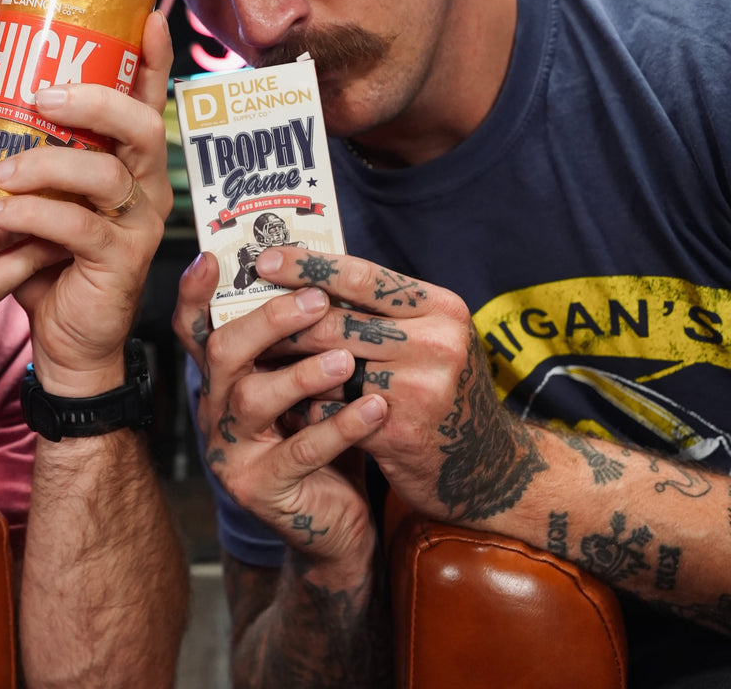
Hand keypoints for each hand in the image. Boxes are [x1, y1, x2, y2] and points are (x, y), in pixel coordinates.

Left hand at [0, 10, 173, 395]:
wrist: (68, 341)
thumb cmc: (53, 259)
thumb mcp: (46, 195)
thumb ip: (34, 153)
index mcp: (133, 162)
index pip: (151, 100)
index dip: (155, 58)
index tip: (148, 14)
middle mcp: (147, 187)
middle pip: (141, 126)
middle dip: (93, 101)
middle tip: (41, 94)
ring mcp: (138, 225)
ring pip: (106, 175)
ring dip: (47, 163)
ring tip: (3, 167)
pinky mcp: (119, 262)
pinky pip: (76, 227)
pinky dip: (31, 214)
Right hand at [174, 251, 387, 567]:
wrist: (335, 526)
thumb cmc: (322, 438)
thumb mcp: (304, 385)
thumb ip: (299, 343)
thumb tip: (323, 274)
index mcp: (222, 379)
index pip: (196, 328)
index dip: (195, 293)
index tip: (211, 258)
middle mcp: (215, 410)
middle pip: (222, 352)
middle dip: (268, 321)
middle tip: (315, 300)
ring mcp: (232, 452)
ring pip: (253, 400)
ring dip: (303, 374)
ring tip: (347, 359)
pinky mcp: (262, 490)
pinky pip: (300, 451)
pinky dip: (339, 426)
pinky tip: (375, 408)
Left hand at [253, 247, 546, 523]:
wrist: (489, 470)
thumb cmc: (446, 393)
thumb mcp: (432, 338)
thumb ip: (383, 311)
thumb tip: (310, 280)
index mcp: (439, 307)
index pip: (360, 275)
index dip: (308, 265)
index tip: (265, 259)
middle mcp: (434, 340)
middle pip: (335, 319)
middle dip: (284, 319)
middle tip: (240, 313)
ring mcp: (419, 386)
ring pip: (327, 364)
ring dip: (287, 363)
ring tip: (252, 356)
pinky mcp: (399, 430)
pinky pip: (333, 409)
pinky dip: (307, 407)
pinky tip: (287, 405)